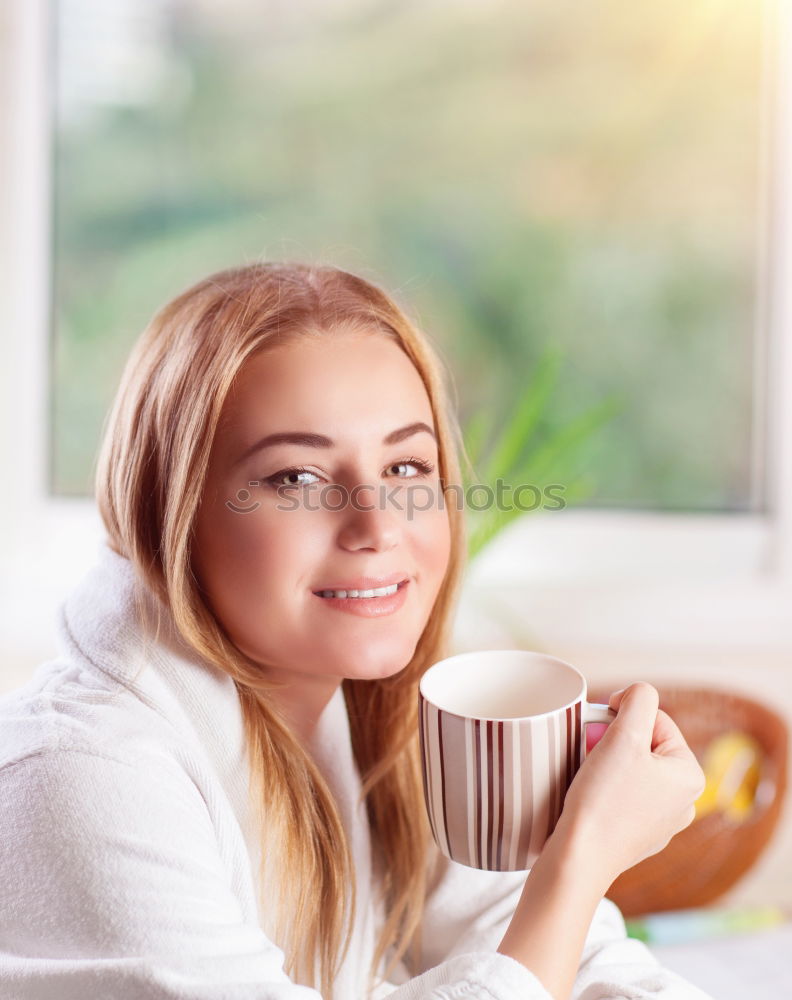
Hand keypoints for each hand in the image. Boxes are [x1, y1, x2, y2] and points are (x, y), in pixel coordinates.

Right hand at [551, 682, 705, 891]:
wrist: (578, 858)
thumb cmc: (602, 799)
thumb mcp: (625, 735)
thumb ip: (638, 699)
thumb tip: (636, 694)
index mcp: (690, 775)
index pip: (655, 719)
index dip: (621, 717)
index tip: (595, 730)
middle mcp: (683, 801)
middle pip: (643, 743)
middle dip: (612, 739)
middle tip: (588, 749)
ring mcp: (660, 822)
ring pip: (630, 768)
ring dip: (605, 760)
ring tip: (585, 771)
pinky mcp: (635, 835)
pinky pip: (620, 795)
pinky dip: (602, 787)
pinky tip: (587, 795)